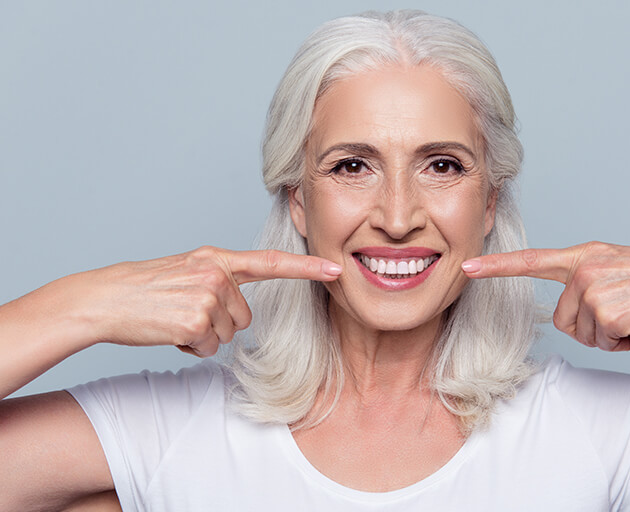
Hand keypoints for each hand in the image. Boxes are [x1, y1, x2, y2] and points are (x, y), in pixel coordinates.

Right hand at [70, 246, 340, 356]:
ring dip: (204, 336)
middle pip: (245, 316)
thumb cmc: (146, 289)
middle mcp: (216, 273)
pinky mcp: (196, 320)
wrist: (105, 299)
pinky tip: (170, 331)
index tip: (335, 269)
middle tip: (184, 312)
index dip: (306, 268)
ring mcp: (207, 296)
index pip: (270, 262)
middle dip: (219, 322)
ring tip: (175, 319)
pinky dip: (191, 347)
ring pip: (228, 334)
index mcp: (216, 258)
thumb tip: (241, 308)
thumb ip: (220, 278)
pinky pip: (210, 348)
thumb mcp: (187, 270)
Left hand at [462, 242, 629, 350]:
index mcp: (585, 255)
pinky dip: (625, 343)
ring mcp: (593, 288)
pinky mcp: (606, 311)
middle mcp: (583, 268)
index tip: (466, 268)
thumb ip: (588, 281)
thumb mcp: (618, 269)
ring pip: (582, 335)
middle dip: (590, 328)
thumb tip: (569, 314)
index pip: (533, 261)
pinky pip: (604, 343)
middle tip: (624, 313)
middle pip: (562, 320)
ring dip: (609, 336)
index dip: (497, 268)